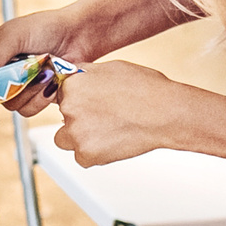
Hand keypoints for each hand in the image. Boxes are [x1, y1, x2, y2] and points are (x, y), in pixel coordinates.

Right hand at [0, 7, 95, 115]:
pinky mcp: (35, 97)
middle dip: (9, 82)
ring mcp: (18, 86)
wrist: (79, 36)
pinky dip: (41, 97)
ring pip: (9, 104)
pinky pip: (28, 110)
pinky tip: (51, 80)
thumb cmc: (46, 27)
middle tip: (23, 68)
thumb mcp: (15, 35)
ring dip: (29, 89)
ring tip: (44, 70)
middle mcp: (1, 72)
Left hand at [48, 58, 176, 166]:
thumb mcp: (111, 68)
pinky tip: (113, 142)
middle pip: (62, 117)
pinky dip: (95, 154)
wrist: (165, 113)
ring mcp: (76, 133)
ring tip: (108, 131)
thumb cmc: (146, 89)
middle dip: (78, 119)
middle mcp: (69, 108)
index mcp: (73, 85)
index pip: (60, 95)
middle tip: (104, 117)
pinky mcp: (86, 154)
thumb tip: (75, 77)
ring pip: (66, 140)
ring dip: (81, 138)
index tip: (88, 104)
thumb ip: (87, 74)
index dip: (76, 100)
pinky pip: (81, 157)